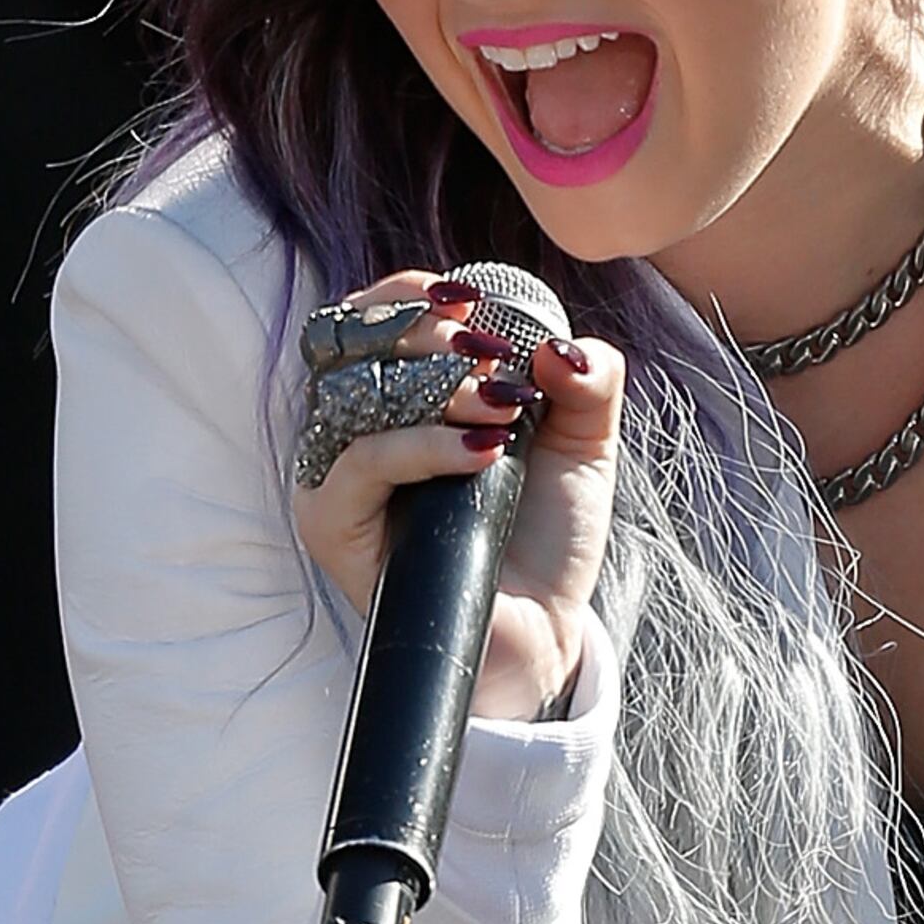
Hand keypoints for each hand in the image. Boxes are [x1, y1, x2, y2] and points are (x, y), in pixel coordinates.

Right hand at [291, 274, 614, 724]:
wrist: (538, 630)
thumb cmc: (542, 532)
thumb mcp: (582, 442)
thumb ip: (590, 381)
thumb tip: (558, 348)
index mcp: (394, 396)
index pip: (369, 316)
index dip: (411, 294)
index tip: (473, 300)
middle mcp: (352, 428)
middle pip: (354, 342)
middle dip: (427, 335)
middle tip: (491, 357)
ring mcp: (336, 476)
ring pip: (357, 396)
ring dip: (434, 388)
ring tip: (503, 407)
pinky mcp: (333, 526)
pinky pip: (363, 464)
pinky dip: (423, 447)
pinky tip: (481, 453)